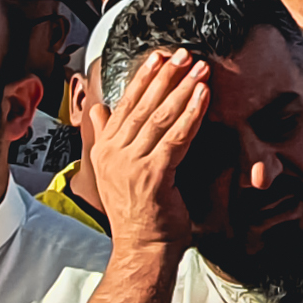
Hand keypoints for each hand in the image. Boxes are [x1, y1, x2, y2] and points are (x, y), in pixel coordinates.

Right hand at [87, 49, 212, 253]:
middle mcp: (114, 154)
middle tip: (183, 54)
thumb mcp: (113, 171)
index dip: (142, 79)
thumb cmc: (136, 213)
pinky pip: (176, 137)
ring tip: (199, 69)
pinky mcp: (154, 175)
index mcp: (105, 150)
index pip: (124, 105)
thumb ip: (105, 137)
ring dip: (182, 89)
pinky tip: (203, 96)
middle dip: (165, 76)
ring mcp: (132, 164)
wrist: (141, 248)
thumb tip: (98, 109)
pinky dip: (191, 113)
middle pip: (143, 106)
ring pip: (160, 117)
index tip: (157, 57)